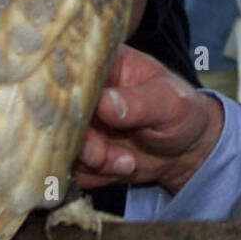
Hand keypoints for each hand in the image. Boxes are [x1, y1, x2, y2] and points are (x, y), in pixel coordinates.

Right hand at [75, 45, 223, 195]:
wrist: (186, 149)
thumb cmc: (181, 111)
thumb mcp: (171, 102)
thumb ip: (140, 102)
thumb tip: (105, 104)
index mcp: (100, 64)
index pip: (68, 71)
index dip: (67, 93)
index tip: (83, 115)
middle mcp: (81, 92)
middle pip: (54, 113)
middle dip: (78, 140)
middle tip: (101, 155)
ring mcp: (77, 124)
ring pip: (60, 145)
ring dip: (91, 162)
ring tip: (127, 162)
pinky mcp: (78, 153)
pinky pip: (71, 170)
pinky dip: (95, 175)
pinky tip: (123, 168)